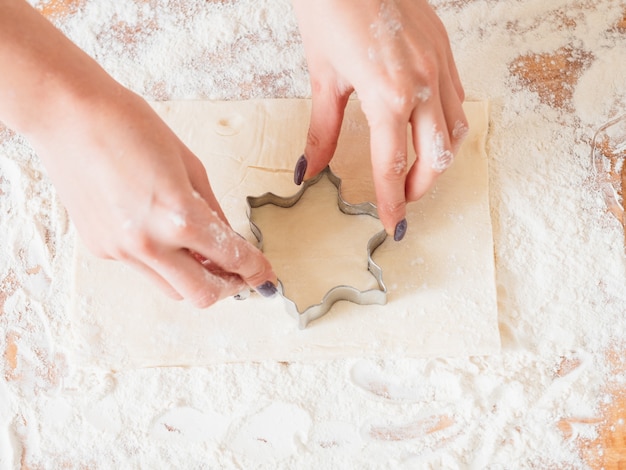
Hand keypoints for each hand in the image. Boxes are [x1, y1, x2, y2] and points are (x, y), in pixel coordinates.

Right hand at [40, 90, 277, 306]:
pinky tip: (165, 236)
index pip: (230, 259)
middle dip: (228, 289)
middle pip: (201, 295)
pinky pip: (143, 269)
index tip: (265, 275)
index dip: (255, 270)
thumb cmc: (132, 126)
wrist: (70, 115)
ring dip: (195, 280)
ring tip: (206, 257)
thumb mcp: (190, 165)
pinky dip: (163, 262)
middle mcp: (148, 243)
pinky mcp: (100, 249)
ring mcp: (120, 250)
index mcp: (179, 216)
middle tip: (239, 275)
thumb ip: (213, 210)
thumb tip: (229, 240)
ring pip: (171, 289)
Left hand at [292, 0, 466, 240]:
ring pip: (457, 130)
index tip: (393, 225)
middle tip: (402, 199)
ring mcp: (440, 64)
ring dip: (440, 159)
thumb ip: (321, 131)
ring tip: (418, 171)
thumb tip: (309, 170)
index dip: (393, 200)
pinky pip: (459, 99)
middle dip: (421, 186)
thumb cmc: (330, 12)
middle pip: (437, 156)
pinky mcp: (445, 49)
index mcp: (389, 95)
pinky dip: (448, 125)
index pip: (394, 164)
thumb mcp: (323, 78)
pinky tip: (429, 130)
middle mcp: (424, 83)